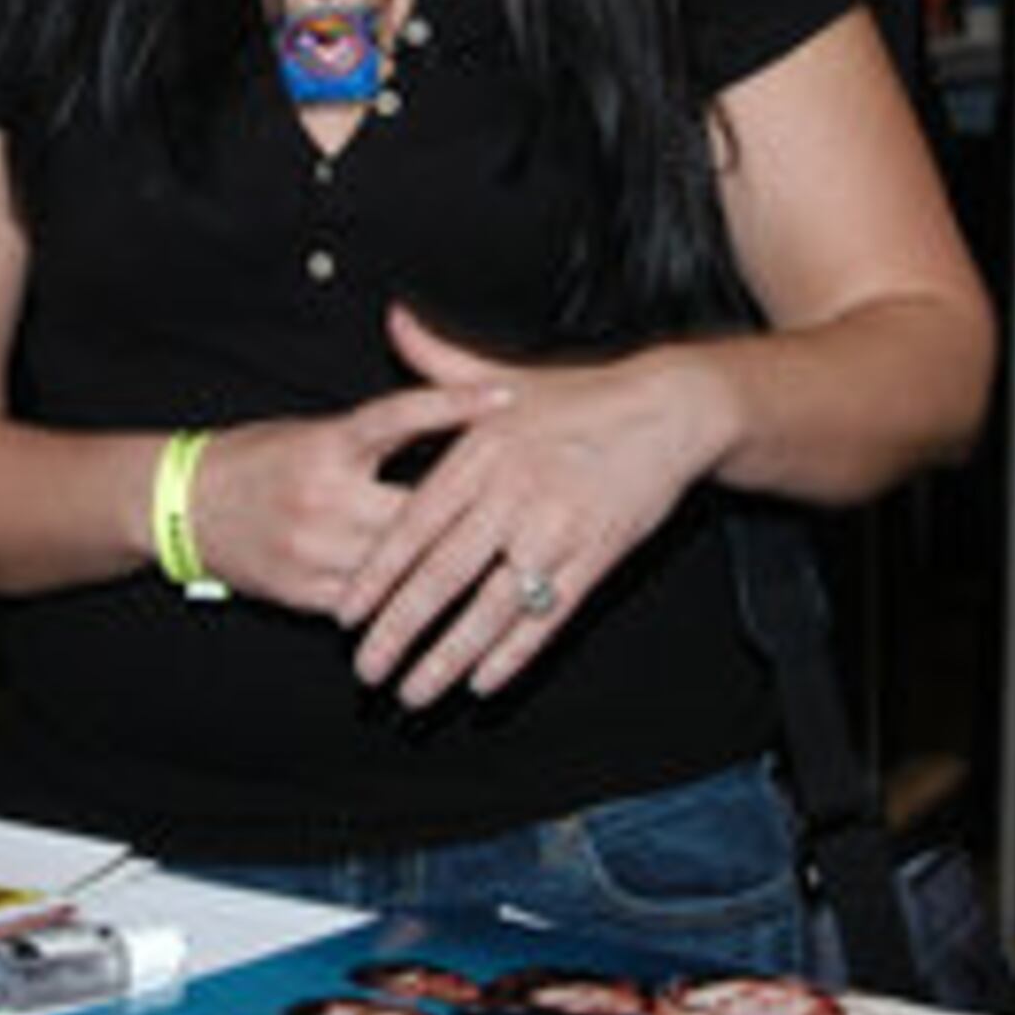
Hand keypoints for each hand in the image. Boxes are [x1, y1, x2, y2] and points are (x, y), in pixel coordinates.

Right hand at [174, 377, 508, 615]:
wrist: (182, 507)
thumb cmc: (256, 459)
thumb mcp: (312, 431)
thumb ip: (372, 434)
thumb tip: (444, 414)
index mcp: (325, 447)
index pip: (399, 416)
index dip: (453, 403)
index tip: (504, 395)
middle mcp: (323, 498)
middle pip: (416, 506)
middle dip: (470, 506)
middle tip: (528, 494)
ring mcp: (315, 552)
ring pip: (401, 563)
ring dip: (448, 559)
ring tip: (504, 550)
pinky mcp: (307, 593)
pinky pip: (375, 599)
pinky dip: (407, 594)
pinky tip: (444, 593)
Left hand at [341, 306, 732, 704]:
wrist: (669, 411)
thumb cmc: (581, 399)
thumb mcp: (506, 379)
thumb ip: (439, 362)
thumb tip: (392, 321)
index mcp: (481, 452)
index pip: (413, 526)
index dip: (376, 576)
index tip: (345, 614)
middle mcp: (513, 494)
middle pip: (442, 577)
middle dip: (398, 631)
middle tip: (365, 671)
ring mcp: (556, 530)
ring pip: (490, 609)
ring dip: (448, 658)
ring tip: (414, 694)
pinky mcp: (595, 557)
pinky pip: (546, 618)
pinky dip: (512, 655)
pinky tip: (481, 683)